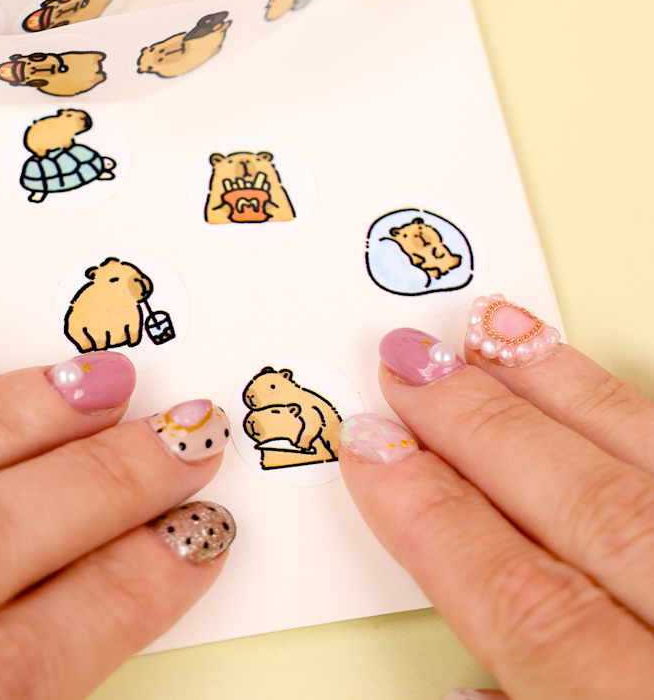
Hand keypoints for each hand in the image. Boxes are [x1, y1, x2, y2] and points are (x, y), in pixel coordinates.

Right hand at [337, 294, 653, 699]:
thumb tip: (460, 683)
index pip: (523, 601)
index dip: (432, 517)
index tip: (372, 452)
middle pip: (585, 510)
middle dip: (479, 429)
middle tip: (408, 367)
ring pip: (649, 466)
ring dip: (563, 393)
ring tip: (493, 334)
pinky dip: (640, 411)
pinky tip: (595, 378)